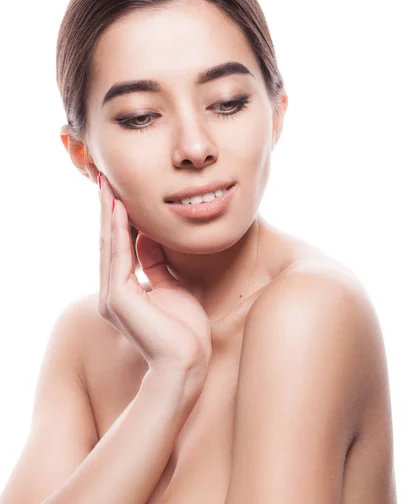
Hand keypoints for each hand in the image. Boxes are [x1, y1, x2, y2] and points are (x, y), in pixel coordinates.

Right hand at [98, 173, 211, 378]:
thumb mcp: (172, 287)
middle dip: (107, 210)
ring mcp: (111, 295)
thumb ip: (156, 264)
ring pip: (108, 244)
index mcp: (124, 290)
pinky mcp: (117, 298)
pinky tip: (118, 209)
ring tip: (107, 186)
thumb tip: (149, 238)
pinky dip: (118, 231)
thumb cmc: (185, 330)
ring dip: (108, 213)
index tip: (118, 194)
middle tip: (104, 180)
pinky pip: (117, 255)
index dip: (117, 219)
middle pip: (108, 241)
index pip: (119, 246)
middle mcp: (112, 292)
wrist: (188, 363)